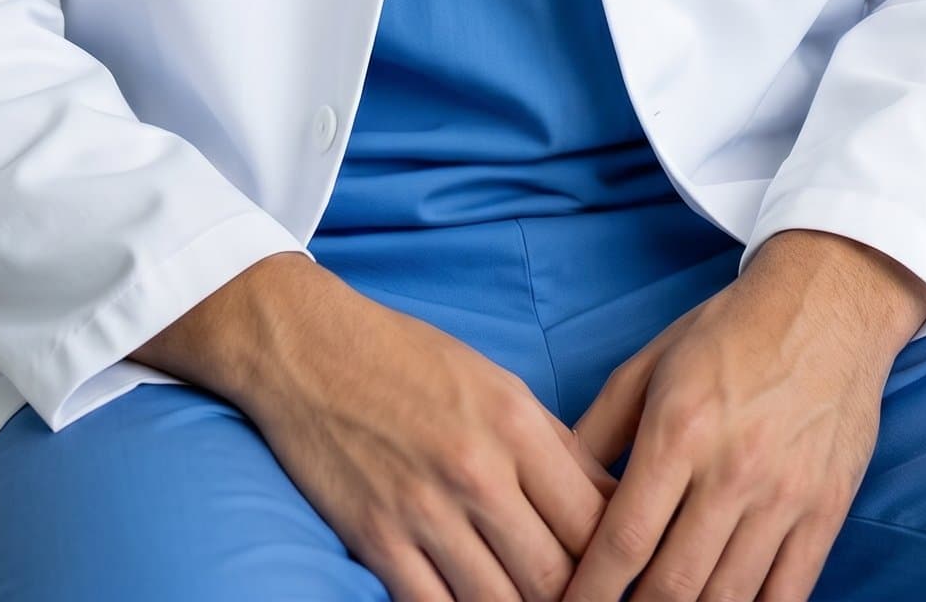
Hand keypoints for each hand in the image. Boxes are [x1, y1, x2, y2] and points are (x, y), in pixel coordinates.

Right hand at [231, 262, 622, 599]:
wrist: (310, 347)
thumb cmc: (410, 360)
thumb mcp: (497, 383)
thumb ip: (554, 447)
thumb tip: (610, 503)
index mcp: (516, 424)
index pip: (594, 521)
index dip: (614, 559)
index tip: (616, 575)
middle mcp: (478, 471)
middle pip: (555, 577)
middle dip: (573, 599)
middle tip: (575, 599)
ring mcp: (425, 511)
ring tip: (523, 599)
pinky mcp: (377, 540)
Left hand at [559, 231, 925, 600]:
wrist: (828, 303)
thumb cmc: (730, 329)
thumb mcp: (652, 362)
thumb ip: (600, 427)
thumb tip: (553, 485)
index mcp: (679, 429)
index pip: (623, 538)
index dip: (590, 591)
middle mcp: (732, 470)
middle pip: (673, 584)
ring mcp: (785, 496)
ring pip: (728, 599)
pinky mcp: (826, 511)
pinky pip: (788, 594)